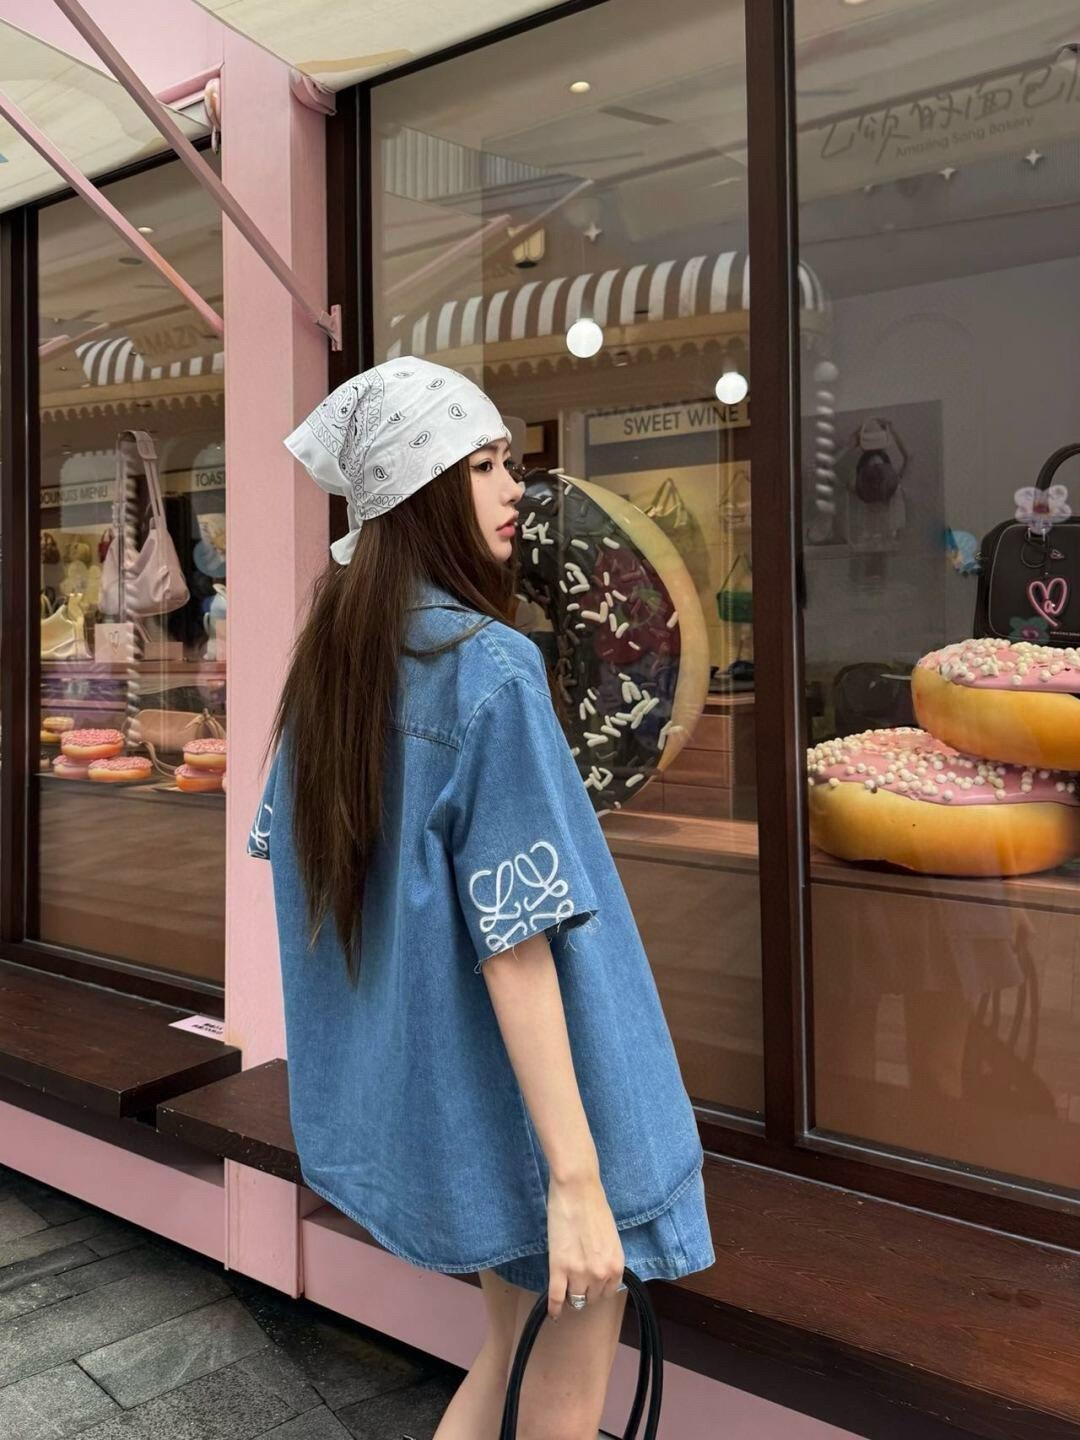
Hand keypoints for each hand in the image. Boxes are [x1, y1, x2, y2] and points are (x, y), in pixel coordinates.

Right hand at [545, 1171, 624, 1319]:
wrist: (577, 1190)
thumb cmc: (594, 1206)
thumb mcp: (610, 1237)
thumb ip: (607, 1258)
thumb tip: (599, 1271)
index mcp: (616, 1265)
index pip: (608, 1293)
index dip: (598, 1288)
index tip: (591, 1285)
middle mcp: (600, 1274)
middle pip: (591, 1298)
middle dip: (585, 1291)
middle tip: (577, 1281)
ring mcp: (579, 1273)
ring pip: (575, 1299)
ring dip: (570, 1295)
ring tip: (565, 1288)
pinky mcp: (559, 1268)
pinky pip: (556, 1297)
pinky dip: (554, 1308)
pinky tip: (553, 1313)